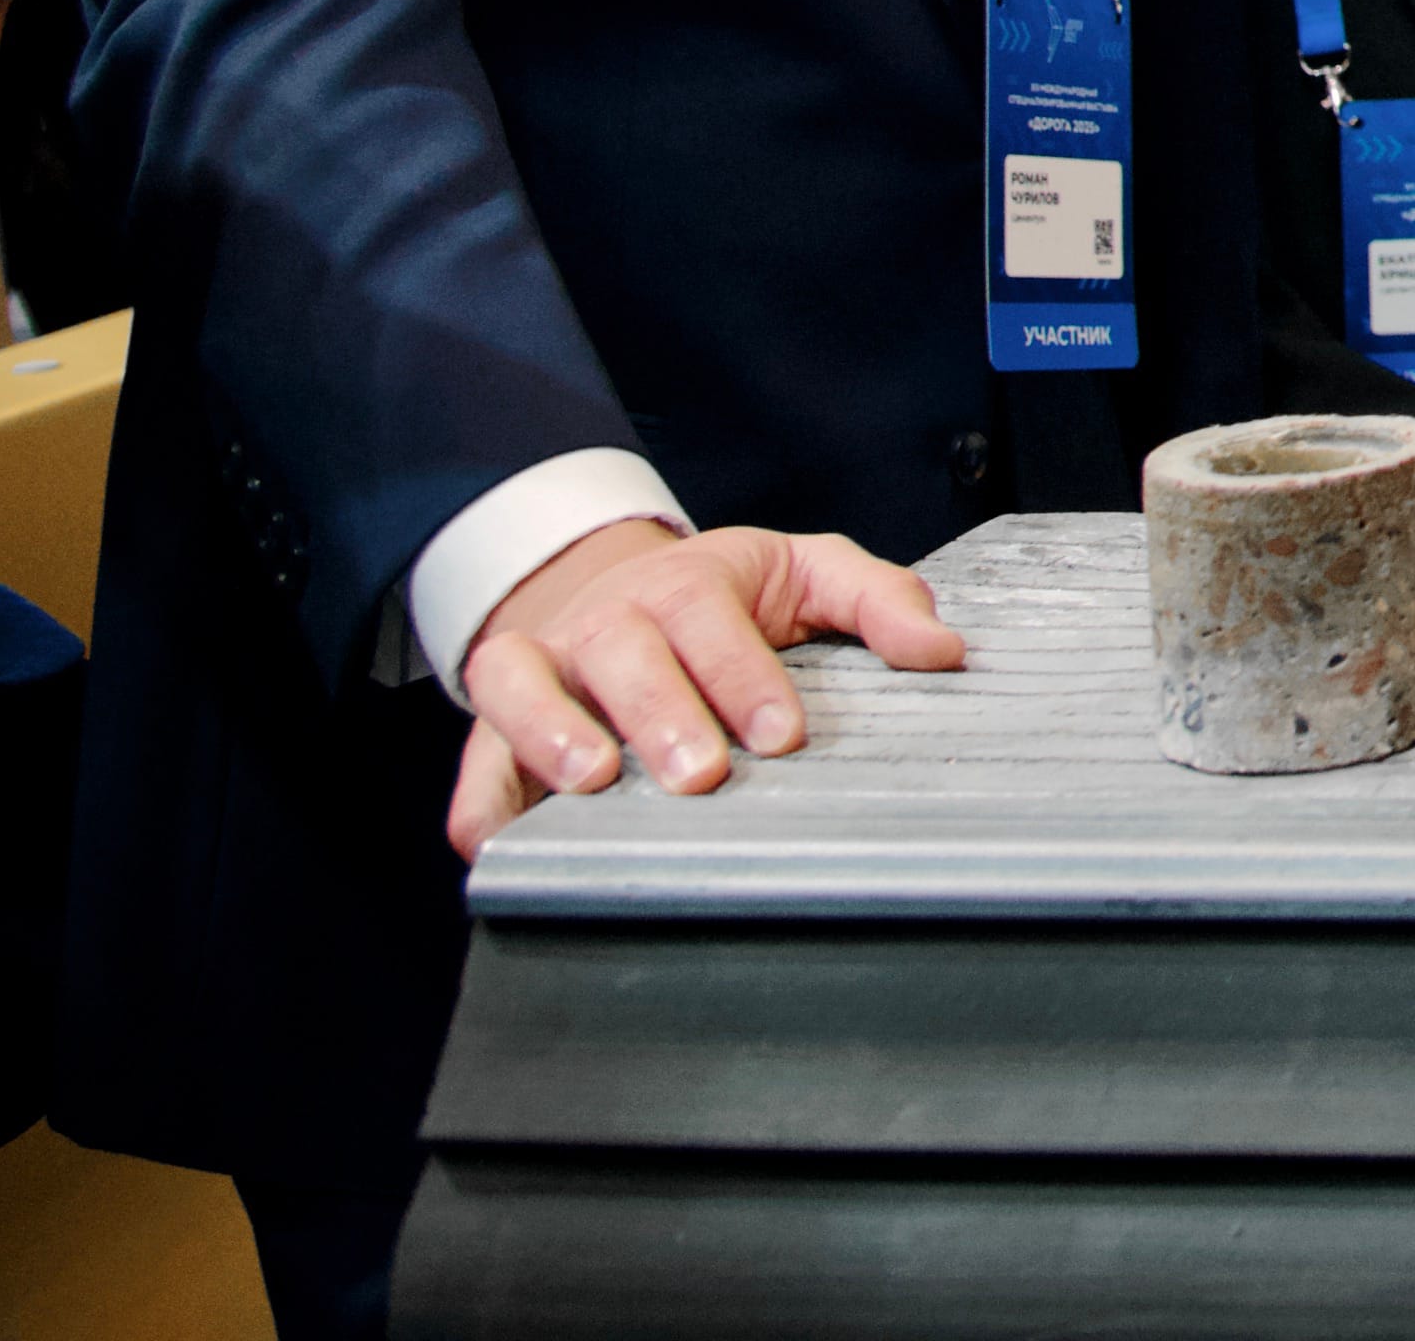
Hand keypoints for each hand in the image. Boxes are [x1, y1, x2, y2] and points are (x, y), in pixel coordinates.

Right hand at [446, 519, 964, 861]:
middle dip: (662, 712)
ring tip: (592, 785)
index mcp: (688, 580)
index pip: (710, 615)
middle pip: (624, 653)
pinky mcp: (495, 722)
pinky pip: (473, 752)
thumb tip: (941, 652)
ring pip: (525, 686)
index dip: (744, 674)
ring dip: (552, 734)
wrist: (622, 588)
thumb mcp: (810, 574)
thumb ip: (878, 602)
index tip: (784, 736)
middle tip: (701, 774)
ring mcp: (545, 665)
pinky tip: (494, 840)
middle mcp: (607, 618)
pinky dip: (476, 795)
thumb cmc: (728, 597)